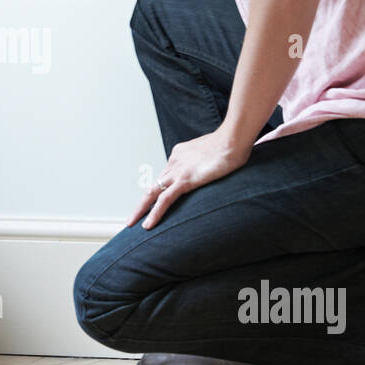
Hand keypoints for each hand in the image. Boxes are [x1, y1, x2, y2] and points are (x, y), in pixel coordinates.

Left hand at [127, 127, 253, 229]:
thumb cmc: (232, 144)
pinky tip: (148, 225)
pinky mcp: (185, 180)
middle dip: (142, 202)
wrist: (233, 140)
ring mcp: (178, 171)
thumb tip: (212, 168)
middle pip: (154, 184)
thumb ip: (207, 162)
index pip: (167, 175)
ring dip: (140, 210)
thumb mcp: (214, 153)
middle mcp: (174, 161)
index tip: (156, 201)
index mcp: (180, 153)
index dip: (161, 190)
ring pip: (152, 193)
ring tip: (131, 223)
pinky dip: (155, 213)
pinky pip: (165, 200)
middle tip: (132, 217)